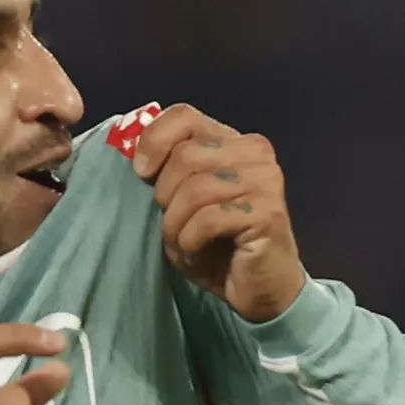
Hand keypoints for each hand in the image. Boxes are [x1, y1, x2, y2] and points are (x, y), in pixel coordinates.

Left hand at [131, 103, 306, 322]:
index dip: (154, 141)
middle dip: (166, 196)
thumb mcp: (184, 201)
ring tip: (184, 243)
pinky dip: (190, 241)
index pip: (184, 116)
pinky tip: (197, 253)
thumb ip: (169, 171)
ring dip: (176, 225)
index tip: (140, 173)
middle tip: (173, 224)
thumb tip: (137, 157)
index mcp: (233, 140)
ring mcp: (265, 180)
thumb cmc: (217, 244)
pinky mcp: (267, 212)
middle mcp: (255, 151)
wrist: (260, 288)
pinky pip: (208, 219)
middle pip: (185, 155)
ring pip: (194, 189)